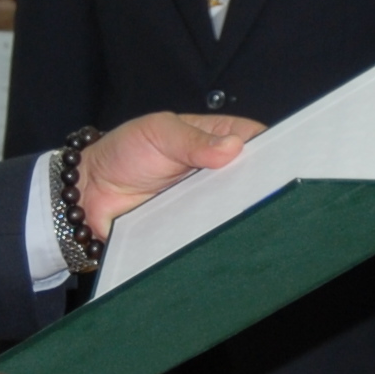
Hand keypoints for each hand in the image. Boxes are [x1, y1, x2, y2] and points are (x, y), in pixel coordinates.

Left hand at [73, 111, 262, 238]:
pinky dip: (219, 237)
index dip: (275, 149)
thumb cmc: (124, 152)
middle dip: (263, 187)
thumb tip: (234, 147)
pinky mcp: (193, 229)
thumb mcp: (159, 133)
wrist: (88, 192)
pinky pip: (212, 234)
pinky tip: (229, 241)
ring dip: (243, 215)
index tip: (286, 161)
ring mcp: (208, 203)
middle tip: (273, 196)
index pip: (257, 140)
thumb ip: (193, 140)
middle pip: (254, 179)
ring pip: (237, 210)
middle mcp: (219, 172)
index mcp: (216, 138)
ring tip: (257, 220)